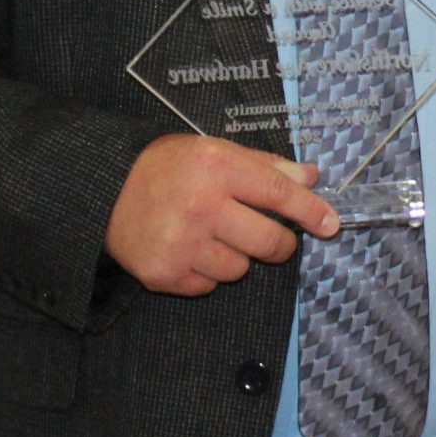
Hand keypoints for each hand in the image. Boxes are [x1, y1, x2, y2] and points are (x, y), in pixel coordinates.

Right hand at [107, 135, 338, 295]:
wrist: (104, 191)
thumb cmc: (167, 168)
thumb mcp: (215, 151)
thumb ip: (264, 166)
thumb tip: (310, 177)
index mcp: (216, 168)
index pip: (278, 193)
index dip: (310, 211)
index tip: (330, 224)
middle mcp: (201, 207)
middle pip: (269, 242)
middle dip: (279, 244)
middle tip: (270, 237)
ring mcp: (181, 244)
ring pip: (240, 269)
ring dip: (236, 257)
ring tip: (210, 235)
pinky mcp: (164, 274)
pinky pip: (209, 286)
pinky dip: (206, 273)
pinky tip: (189, 250)